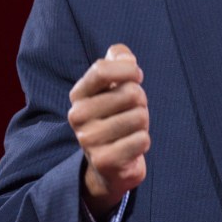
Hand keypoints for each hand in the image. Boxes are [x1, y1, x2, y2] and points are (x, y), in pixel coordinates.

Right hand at [68, 44, 150, 219]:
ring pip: (139, 116)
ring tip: (129, 130)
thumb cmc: (115, 116)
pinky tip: (130, 146)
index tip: (137, 76)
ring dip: (142, 123)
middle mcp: (78, 116)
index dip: (128, 69)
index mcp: (78, 94)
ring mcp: (89, 140)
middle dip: (140, 101)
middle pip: (130, 93)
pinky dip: (143, 141)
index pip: (101, 69)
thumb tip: (125, 57)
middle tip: (131, 112)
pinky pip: (142, 139)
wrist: (108, 165)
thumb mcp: (114, 85)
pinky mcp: (105, 161)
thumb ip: (119, 60)